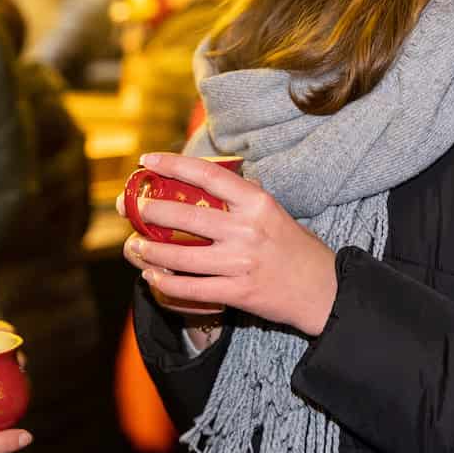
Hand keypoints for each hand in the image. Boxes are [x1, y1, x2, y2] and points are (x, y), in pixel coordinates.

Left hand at [118, 153, 338, 336]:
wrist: (322, 291)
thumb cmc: (294, 247)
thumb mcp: (272, 212)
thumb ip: (240, 199)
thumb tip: (201, 183)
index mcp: (256, 203)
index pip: (207, 175)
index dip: (173, 164)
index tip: (147, 160)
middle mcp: (246, 229)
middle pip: (184, 216)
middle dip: (149, 211)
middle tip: (131, 209)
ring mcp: (240, 262)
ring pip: (180, 255)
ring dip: (149, 251)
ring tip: (134, 246)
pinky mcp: (237, 292)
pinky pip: (190, 288)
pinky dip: (166, 282)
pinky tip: (152, 276)